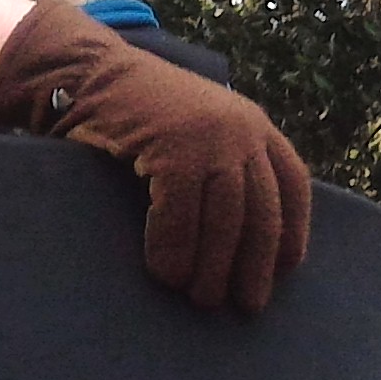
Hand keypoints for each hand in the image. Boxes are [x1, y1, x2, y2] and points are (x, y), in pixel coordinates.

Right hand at [0, 0, 311, 309]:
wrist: (87, 75)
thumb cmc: (139, 116)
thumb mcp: (198, 134)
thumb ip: (226, 170)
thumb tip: (244, 242)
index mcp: (255, 125)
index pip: (292, 185)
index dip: (293, 231)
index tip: (286, 270)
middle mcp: (242, 128)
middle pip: (262, 211)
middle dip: (255, 264)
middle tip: (245, 304)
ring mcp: (209, 135)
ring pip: (225, 218)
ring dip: (213, 266)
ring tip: (201, 299)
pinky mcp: (172, 145)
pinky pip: (180, 212)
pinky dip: (174, 249)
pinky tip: (166, 274)